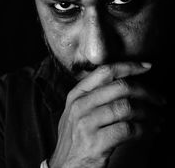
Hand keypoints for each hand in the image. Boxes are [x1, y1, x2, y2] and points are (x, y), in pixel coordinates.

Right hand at [49, 62, 163, 167]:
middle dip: (146, 91)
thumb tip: (126, 82)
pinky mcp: (95, 143)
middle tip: (160, 99)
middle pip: (120, 87)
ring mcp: (86, 123)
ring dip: (148, 113)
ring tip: (158, 118)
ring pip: (127, 107)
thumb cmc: (76, 137)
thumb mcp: (77, 111)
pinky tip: (149, 131)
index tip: (147, 67)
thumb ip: (94, 95)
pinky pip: (128, 129)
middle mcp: (80, 105)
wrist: (65, 167)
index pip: (105, 71)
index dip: (129, 67)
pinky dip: (144, 129)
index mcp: (77, 94)